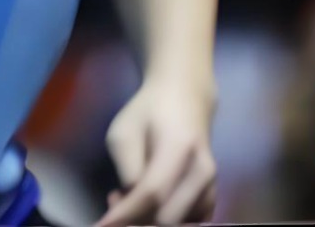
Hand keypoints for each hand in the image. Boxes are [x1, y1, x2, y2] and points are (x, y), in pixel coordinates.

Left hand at [95, 76, 216, 225]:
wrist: (185, 99)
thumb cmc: (148, 113)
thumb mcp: (124, 131)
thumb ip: (128, 169)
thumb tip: (128, 204)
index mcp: (178, 148)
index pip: (152, 193)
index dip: (125, 214)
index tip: (102, 225)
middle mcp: (202, 171)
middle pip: (168, 216)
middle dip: (136, 219)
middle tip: (114, 202)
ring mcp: (212, 185)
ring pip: (181, 223)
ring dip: (151, 221)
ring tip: (129, 199)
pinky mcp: (212, 195)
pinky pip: (192, 222)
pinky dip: (169, 222)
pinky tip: (149, 207)